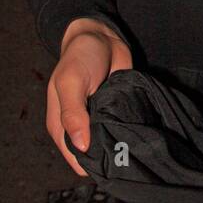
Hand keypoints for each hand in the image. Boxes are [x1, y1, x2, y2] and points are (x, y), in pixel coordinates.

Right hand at [46, 18, 133, 174]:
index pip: (75, 158)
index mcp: (61, 126)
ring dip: (121, 145)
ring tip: (136, 146)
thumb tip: (81, 146)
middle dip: (109, 156)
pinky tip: (140, 134)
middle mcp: (80, 128)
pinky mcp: (116, 113)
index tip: (110, 166)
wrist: (102, 36)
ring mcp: (100, 122)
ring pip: (111, 144)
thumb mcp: (70, 82)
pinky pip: (123, 129)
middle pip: (95, 155)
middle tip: (127, 155)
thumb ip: (72, 113)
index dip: (90, 164)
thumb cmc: (80, 58)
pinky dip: (131, 132)